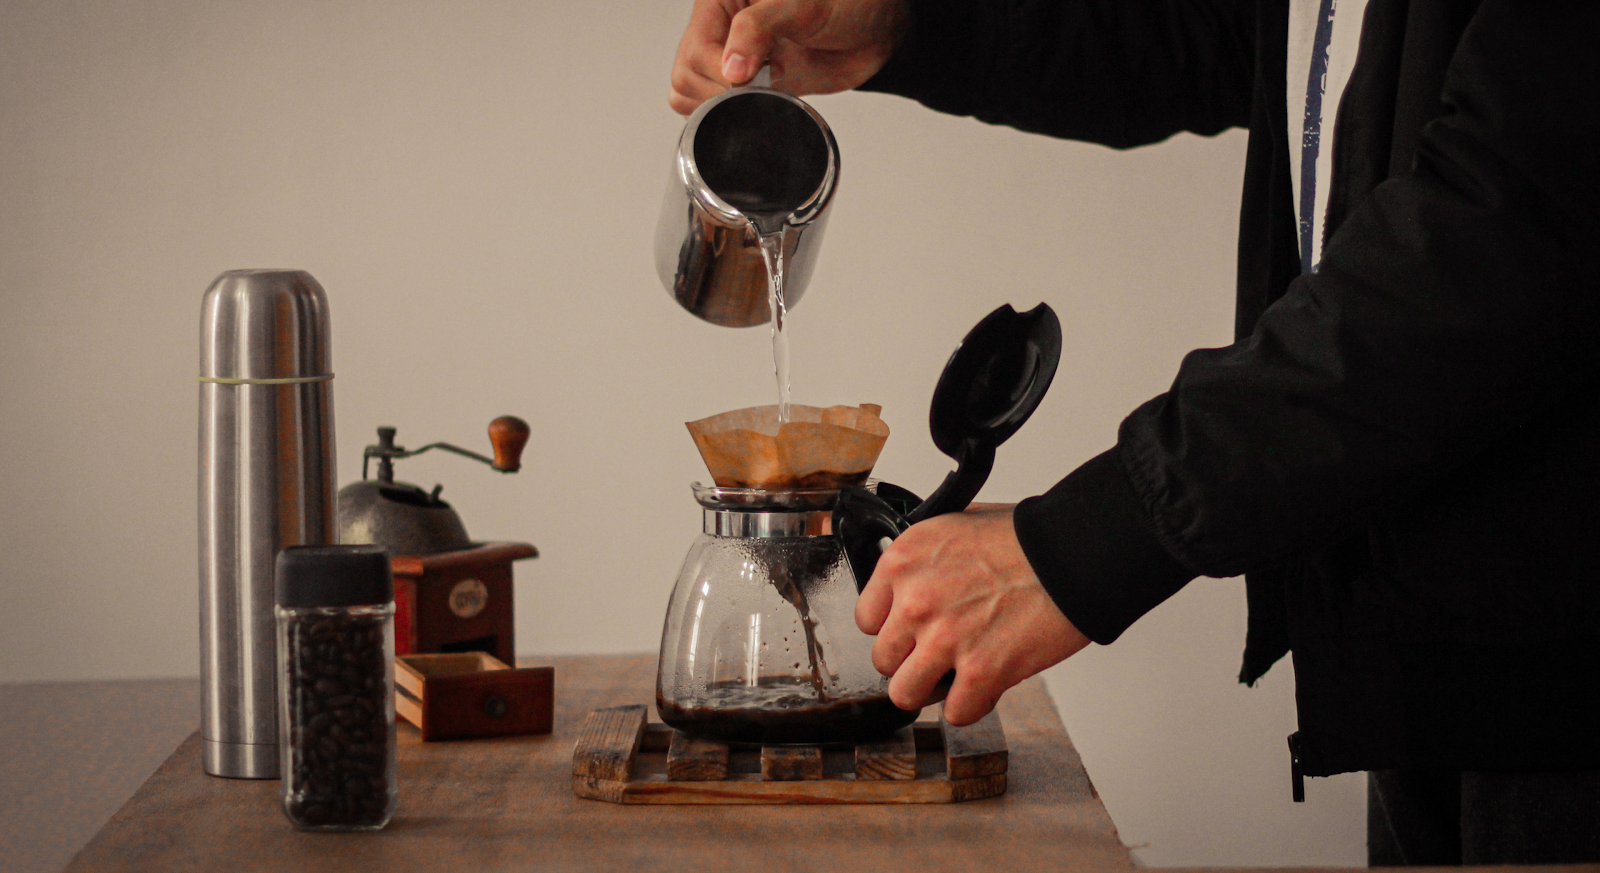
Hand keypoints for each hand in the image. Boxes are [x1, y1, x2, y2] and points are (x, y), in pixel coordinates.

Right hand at [670, 0, 909, 114]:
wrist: (878, 27)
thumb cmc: (847, 1)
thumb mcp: (802, 5)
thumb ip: (759, 28)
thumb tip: (730, 69)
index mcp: (722, 2)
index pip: (695, 49)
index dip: (718, 71)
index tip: (747, 81)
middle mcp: (723, 29)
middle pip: (687, 75)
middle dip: (719, 93)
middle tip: (758, 88)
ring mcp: (735, 60)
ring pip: (694, 95)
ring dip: (721, 108)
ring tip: (761, 95)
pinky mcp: (751, 86)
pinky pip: (721, 110)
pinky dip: (732, 119)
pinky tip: (759, 109)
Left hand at [855, 504, 1091, 725]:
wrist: (1073, 553)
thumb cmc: (1026, 538)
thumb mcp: (955, 527)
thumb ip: (925, 562)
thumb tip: (911, 585)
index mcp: (904, 561)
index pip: (866, 619)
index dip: (893, 629)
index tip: (911, 632)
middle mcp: (915, 601)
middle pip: (883, 660)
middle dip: (911, 661)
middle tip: (939, 655)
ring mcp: (945, 638)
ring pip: (905, 693)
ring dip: (931, 690)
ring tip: (954, 679)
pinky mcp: (981, 671)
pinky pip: (956, 713)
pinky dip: (972, 706)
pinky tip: (986, 688)